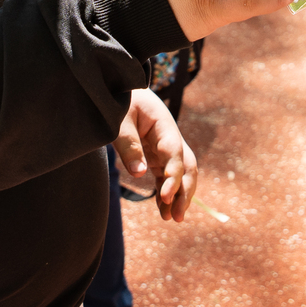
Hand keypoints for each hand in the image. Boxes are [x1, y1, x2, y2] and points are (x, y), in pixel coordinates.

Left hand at [115, 88, 198, 221]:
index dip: (174, 175)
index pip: (175, 153)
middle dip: (185, 191)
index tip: (167, 196)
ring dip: (178, 196)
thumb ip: (128, 145)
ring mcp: (164, 147)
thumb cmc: (118, 100)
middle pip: (187, 165)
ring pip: (180, 174)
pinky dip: (167, 192)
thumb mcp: (118, 120)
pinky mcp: (156, 155)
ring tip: (171, 218)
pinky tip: (163, 210)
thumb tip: (140, 174)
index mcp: (163, 124)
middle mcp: (169, 137)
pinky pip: (166, 176)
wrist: (118, 87)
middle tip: (177, 216)